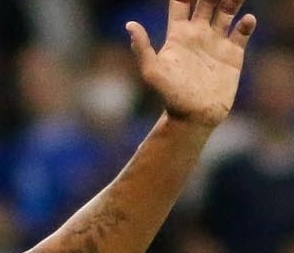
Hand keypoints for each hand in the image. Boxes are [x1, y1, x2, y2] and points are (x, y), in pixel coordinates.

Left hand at [128, 0, 254, 128]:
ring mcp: (216, 42)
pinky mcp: (233, 54)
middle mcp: (198, 34)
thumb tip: (129, 24)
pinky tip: (247, 20)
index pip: (182, 3)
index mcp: (178, 34)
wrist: (193, 117)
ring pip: (228, 10)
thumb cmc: (170, 95)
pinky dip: (247, 23)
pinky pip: (242, 32)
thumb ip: (142, 48)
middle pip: (208, 2)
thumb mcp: (152, 71)